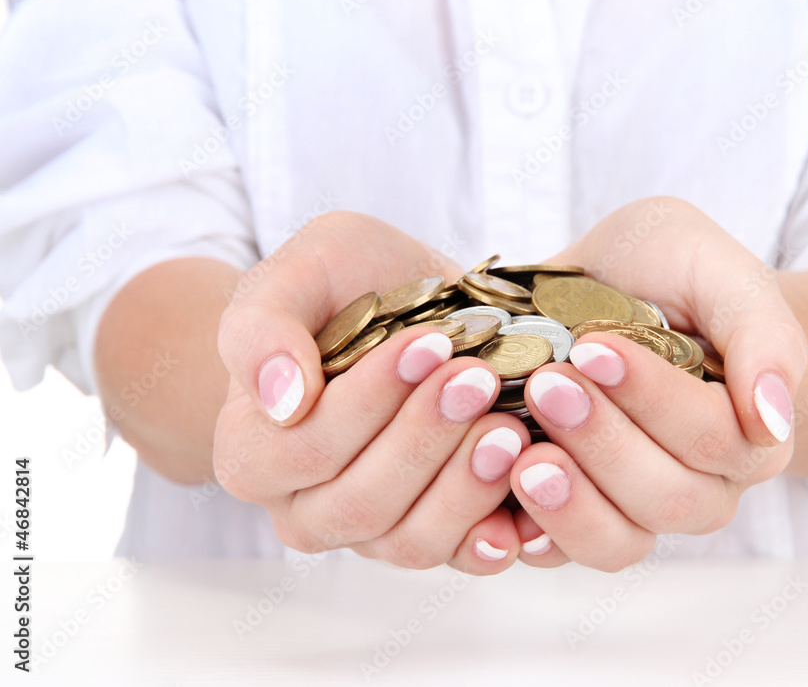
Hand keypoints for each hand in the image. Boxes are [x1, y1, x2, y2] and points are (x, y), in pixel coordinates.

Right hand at [214, 212, 527, 572]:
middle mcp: (306, 509)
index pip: (306, 448)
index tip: (429, 343)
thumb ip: (263, 330)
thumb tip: (282, 399)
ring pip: (412, 539)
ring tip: (512, 427)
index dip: (370, 402)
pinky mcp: (432, 533)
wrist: (395, 305)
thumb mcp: (296, 274)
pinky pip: (463, 554)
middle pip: (362, 503)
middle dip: (426, 438)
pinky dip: (502, 531)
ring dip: (466, 486)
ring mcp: (371, 531)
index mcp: (254, 454)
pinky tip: (533, 489)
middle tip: (480, 379)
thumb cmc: (338, 287)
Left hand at [509, 197, 807, 569]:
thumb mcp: (719, 271)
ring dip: (569, 502)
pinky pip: (563, 552)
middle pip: (666, 497)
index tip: (593, 347)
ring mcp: (639, 509)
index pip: (711, 436)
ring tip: (521, 455)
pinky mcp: (580, 516)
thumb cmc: (676, 271)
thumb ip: (764, 335)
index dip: (651, 398)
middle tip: (546, 384)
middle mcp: (703, 485)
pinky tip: (498, 503)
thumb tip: (772, 419)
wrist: (619, 282)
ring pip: (619, 539)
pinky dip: (530, 534)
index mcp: (749, 431)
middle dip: (602, 443)